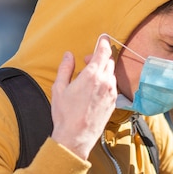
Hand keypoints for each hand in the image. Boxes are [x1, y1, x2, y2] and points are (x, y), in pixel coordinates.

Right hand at [50, 36, 116, 158]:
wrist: (76, 137)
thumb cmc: (65, 114)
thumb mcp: (59, 88)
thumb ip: (65, 68)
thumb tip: (69, 55)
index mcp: (91, 76)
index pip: (103, 52)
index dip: (103, 42)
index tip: (103, 37)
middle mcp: (105, 82)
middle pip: (109, 61)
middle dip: (100, 57)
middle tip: (87, 61)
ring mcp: (111, 93)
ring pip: (111, 74)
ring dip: (103, 71)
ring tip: (89, 78)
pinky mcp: (113, 103)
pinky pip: (112, 86)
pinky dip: (106, 82)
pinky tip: (94, 89)